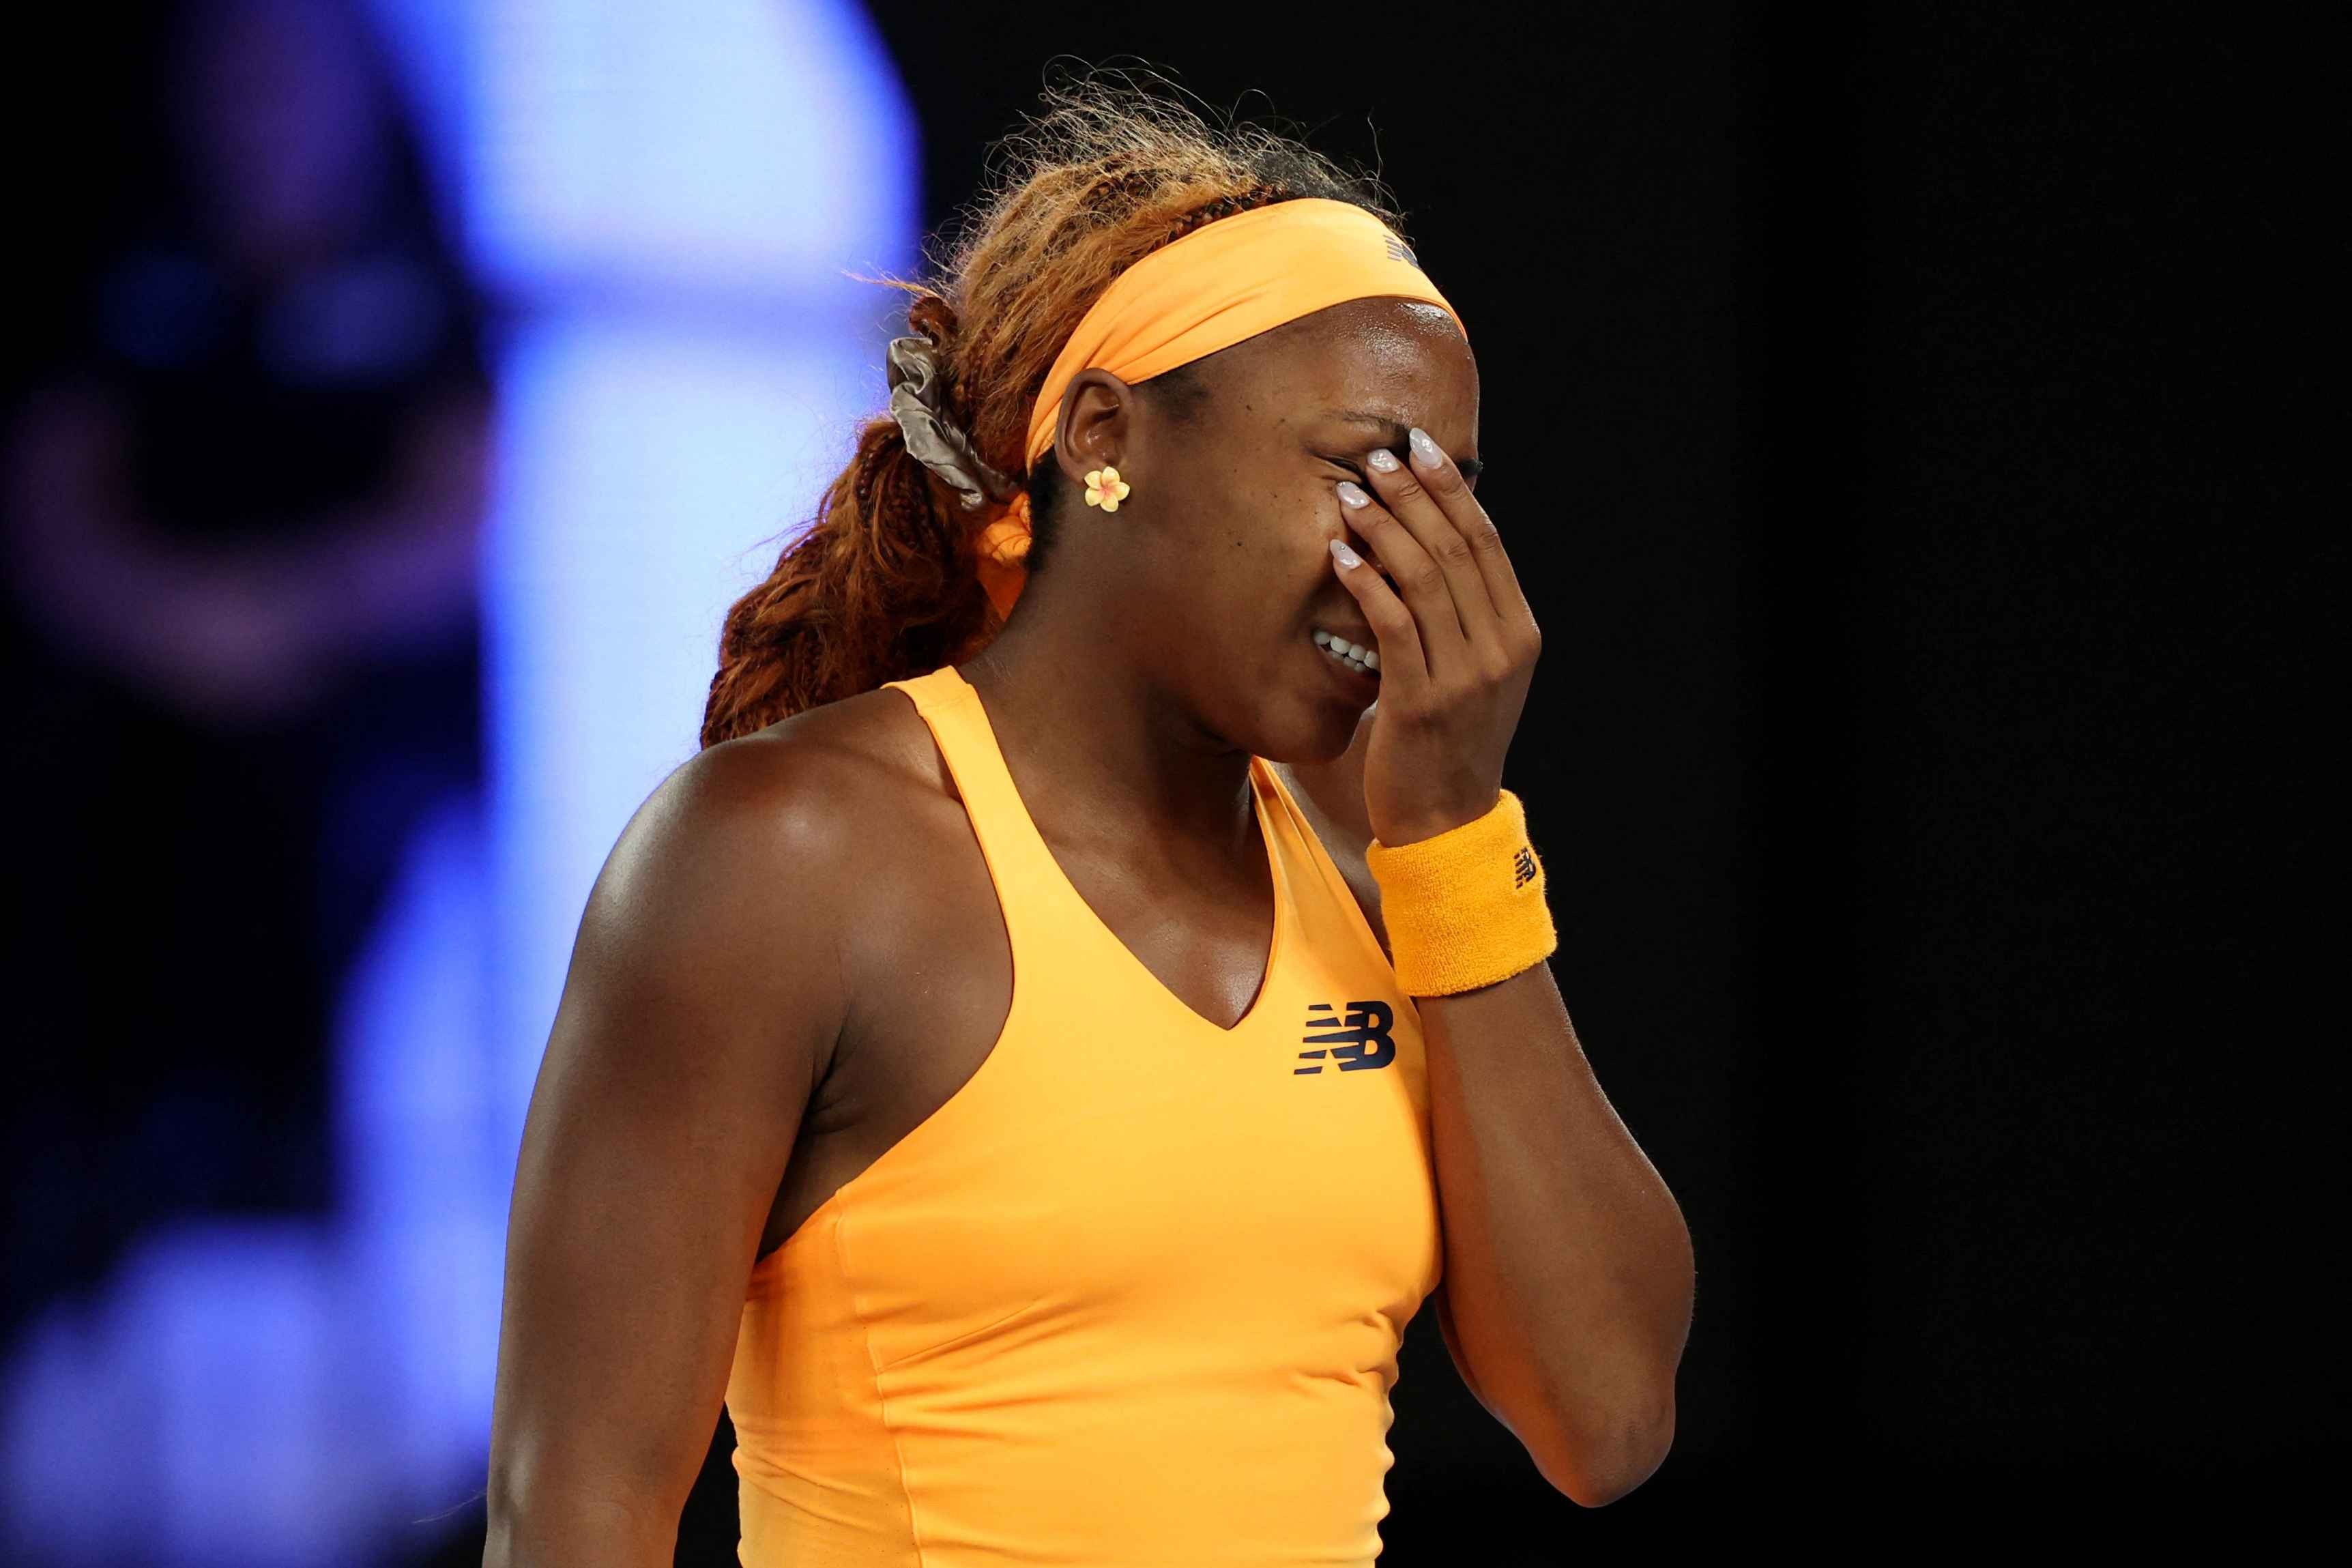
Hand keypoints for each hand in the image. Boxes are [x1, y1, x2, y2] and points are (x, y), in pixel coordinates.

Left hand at [1330, 427, 1540, 844]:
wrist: (1446, 820)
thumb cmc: (1449, 739)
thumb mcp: (1476, 672)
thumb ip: (1467, 617)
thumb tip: (1433, 544)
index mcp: (1519, 633)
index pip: (1485, 542)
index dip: (1452, 490)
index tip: (1420, 448)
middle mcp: (1501, 648)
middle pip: (1456, 548)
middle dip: (1414, 494)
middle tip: (1376, 456)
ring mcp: (1466, 676)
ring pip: (1424, 577)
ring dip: (1384, 527)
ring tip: (1350, 494)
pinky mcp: (1422, 700)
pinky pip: (1393, 624)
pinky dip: (1366, 581)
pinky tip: (1340, 554)